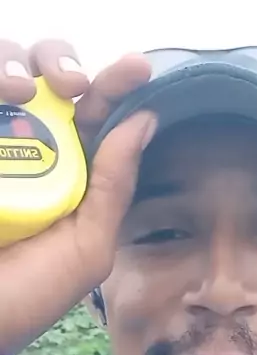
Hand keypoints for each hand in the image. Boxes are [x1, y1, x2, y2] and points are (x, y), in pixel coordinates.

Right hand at [0, 39, 156, 354]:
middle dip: (58, 59)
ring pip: (0, 69)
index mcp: (68, 169)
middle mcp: (25, 147)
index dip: (116, 84)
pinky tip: (4, 97)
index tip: (138, 69)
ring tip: (19, 92)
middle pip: (43, 76)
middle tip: (69, 83)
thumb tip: (146, 119)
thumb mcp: (86, 248)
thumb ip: (114, 186)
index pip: (94, 112)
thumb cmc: (29, 295)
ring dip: (10, 64)